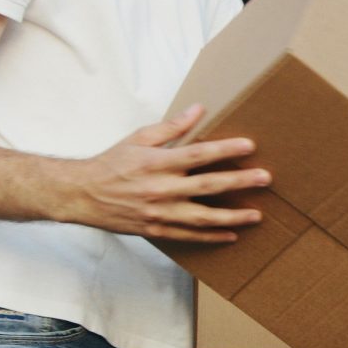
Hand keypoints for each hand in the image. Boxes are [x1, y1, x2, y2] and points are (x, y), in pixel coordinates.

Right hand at [57, 104, 269, 242]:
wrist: (82, 194)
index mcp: (157, 162)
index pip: (198, 154)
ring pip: (202, 217)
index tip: (249, 146)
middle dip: (239, 182)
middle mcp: (160, 189)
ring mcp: (159, 213)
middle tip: (265, 178)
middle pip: (207, 186)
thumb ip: (171, 127)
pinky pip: (189, 236)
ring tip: (256, 215)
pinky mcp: (156, 230)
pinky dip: (211, 237)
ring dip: (232, 216)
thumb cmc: (112, 163)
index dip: (225, 150)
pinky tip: (231, 235)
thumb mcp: (138, 138)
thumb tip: (198, 109)